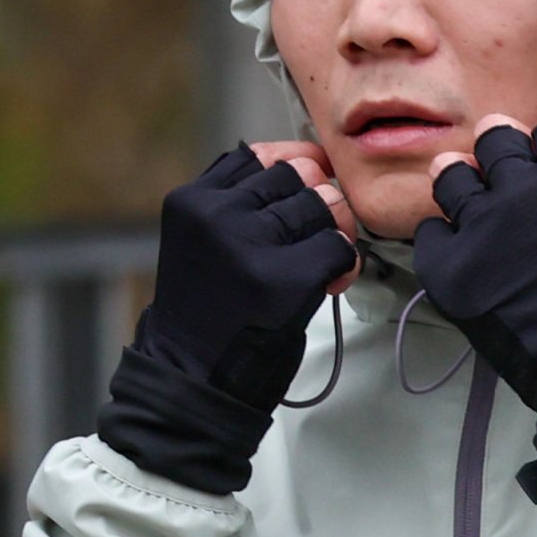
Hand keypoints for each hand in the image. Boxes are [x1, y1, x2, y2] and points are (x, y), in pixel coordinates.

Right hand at [140, 142, 358, 396]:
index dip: (290, 171)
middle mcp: (217, 215)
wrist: (193, 380)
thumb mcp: (204, 242)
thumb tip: (311, 164)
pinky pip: (338, 248)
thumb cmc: (207, 316)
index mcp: (192, 201)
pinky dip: (345, 264)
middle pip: (296, 176)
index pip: (258, 156)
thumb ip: (241, 203)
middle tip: (315, 239)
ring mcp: (250, 245)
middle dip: (318, 203)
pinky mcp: (284, 280)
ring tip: (320, 266)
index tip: (303, 194)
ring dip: (334, 234)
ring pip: (322, 206)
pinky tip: (330, 284)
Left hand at [408, 114, 536, 408]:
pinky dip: (444, 240)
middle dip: (499, 147)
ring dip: (460, 181)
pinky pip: (430, 232)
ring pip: (451, 175)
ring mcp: (480, 228)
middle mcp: (520, 191)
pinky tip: (460, 251)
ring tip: (468, 196)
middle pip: (494, 140)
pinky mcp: (449, 267)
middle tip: (499, 165)